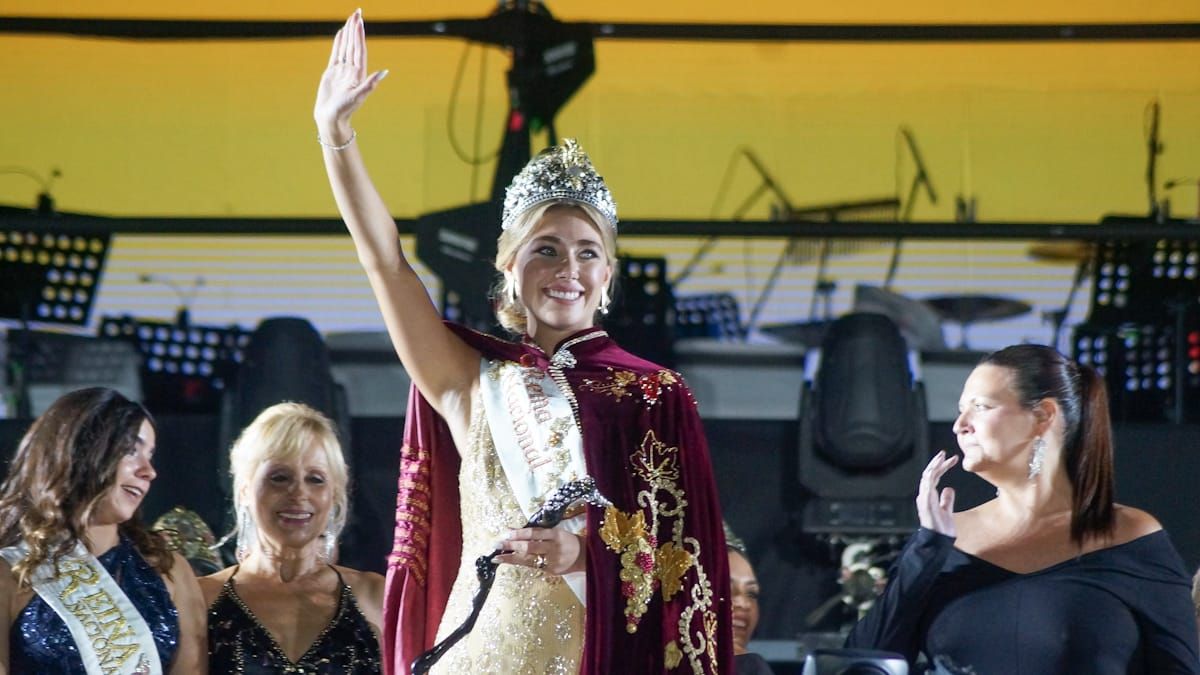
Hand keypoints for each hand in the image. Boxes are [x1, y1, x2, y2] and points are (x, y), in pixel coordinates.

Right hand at [313, 10, 387, 136]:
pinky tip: (341, 33)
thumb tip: (385, 72)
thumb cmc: (345, 110)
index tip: (359, 21)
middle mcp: (352, 70)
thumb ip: (371, 83)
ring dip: (348, 33)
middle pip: (353, 45)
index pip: (359, 50)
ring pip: (345, 47)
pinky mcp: (332, 72)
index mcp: (359, 73)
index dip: (359, 35)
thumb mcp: (359, 96)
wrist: (331, 118)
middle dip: (355, 28)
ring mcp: (342, 70)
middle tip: (357, 12)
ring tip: (350, 18)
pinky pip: (336, 54)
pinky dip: (338, 43)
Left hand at [495, 526, 584, 575]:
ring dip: (511, 558)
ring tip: (497, 557)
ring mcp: (552, 561)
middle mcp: (554, 547)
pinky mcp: (551, 571)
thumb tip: (512, 530)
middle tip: (497, 544)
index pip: (534, 533)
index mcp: (556, 534)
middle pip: (529, 546)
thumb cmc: (568, 541)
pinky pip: (533, 566)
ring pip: (528, 559)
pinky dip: (520, 563)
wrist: (586, 556)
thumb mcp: (555, 532)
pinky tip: (510, 562)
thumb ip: (535, 532)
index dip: (519, 533)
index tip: (506, 532)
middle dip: (511, 545)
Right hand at [917, 450, 957, 535]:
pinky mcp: (925, 502)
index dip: (941, 468)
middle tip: (944, 454)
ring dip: (935, 466)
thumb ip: (947, 500)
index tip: (951, 460)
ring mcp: (924, 498)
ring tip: (943, 457)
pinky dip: (932, 475)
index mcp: (928, 497)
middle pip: (928, 474)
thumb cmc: (942, 530)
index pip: (933, 478)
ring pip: (927, 477)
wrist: (939, 542)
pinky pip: (927, 484)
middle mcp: (924, 496)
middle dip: (936, 463)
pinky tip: (938, 468)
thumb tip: (949, 488)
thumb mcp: (947, 511)